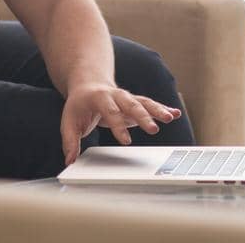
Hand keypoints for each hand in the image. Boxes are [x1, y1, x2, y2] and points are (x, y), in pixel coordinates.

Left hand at [60, 82, 181, 165]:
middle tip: (153, 130)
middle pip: (131, 105)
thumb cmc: (79, 105)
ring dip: (158, 110)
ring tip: (171, 118)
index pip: (110, 112)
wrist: (89, 84)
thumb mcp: (68, 121)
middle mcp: (116, 95)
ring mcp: (128, 98)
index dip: (118, 127)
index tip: (126, 142)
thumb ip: (70, 141)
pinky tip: (176, 114)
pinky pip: (150, 104)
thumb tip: (70, 160)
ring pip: (144, 102)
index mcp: (99, 98)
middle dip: (143, 116)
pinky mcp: (136, 102)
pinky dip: (163, 108)